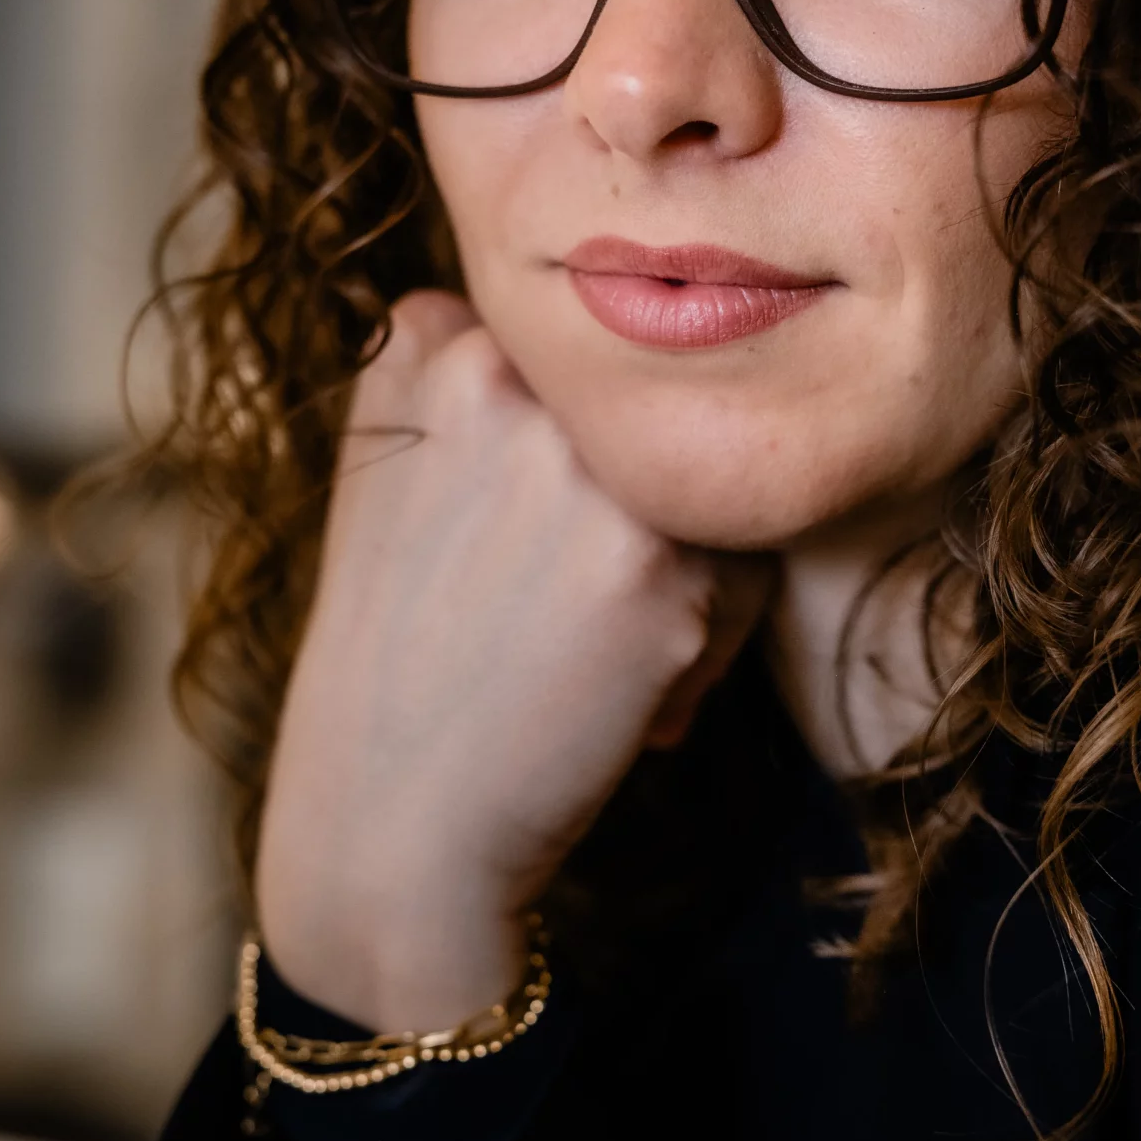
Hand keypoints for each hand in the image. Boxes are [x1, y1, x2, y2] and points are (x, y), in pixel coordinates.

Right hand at [254, 292, 766, 1030]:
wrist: (390, 827)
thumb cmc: (401, 661)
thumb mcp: (392, 476)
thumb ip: (472, 378)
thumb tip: (622, 312)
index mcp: (428, 339)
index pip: (583, 353)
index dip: (571, 451)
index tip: (511, 534)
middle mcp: (503, 378)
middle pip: (657, 410)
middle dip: (633, 507)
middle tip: (549, 608)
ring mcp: (585, 467)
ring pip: (715, 481)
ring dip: (683, 571)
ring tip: (588, 650)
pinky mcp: (662, 564)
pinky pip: (751, 570)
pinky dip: (708, 645)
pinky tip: (624, 700)